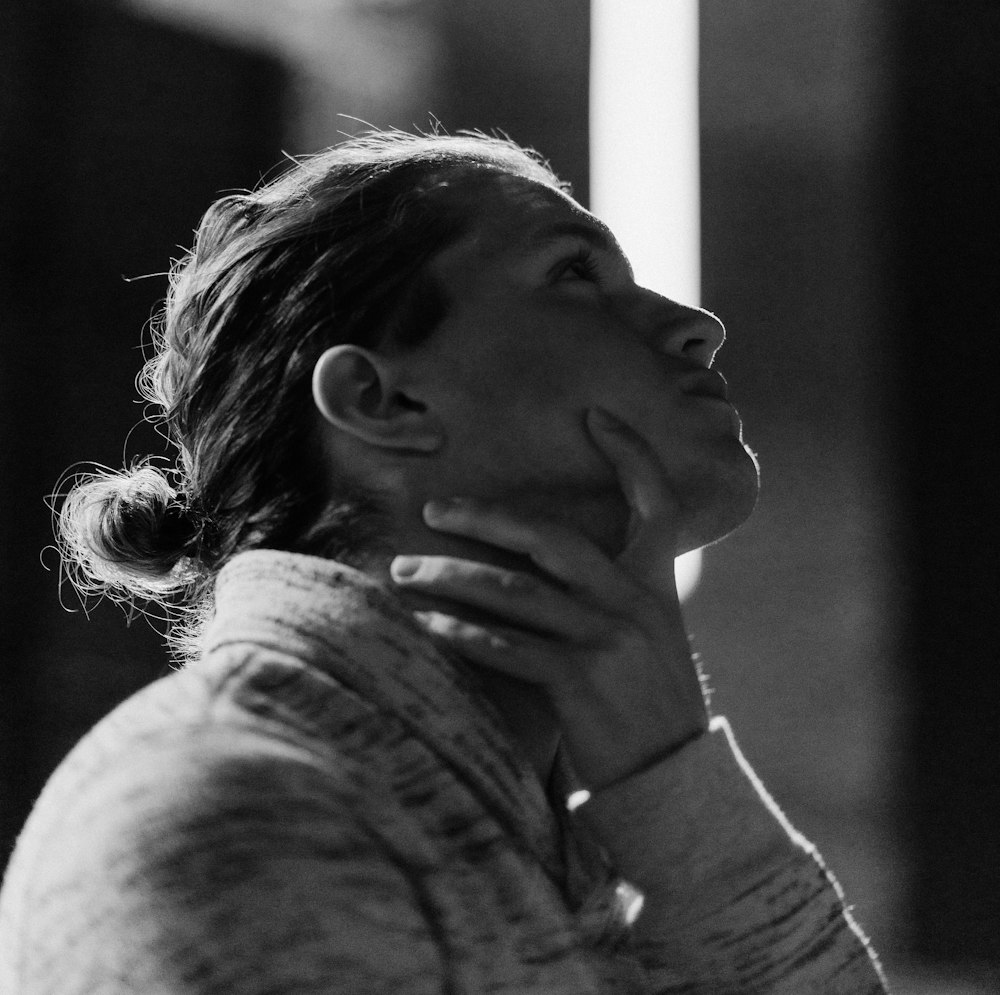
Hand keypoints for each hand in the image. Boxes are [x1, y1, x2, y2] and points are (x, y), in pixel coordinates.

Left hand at [389, 410, 708, 792]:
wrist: (675, 781)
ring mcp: (606, 639)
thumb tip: (554, 561)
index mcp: (658, 582)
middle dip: (486, 516)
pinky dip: (460, 631)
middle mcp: (634, 600)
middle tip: (435, 508)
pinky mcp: (579, 682)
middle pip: (551, 535)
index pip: (657, 500)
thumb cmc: (650, 706)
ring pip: (513, 590)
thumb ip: (616, 592)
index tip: (596, 414)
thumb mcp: (654, 635)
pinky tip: (425, 622)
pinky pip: (506, 646)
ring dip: (450, 576)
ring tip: (402, 570)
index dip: (631, 453)